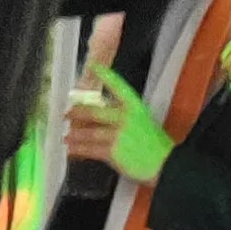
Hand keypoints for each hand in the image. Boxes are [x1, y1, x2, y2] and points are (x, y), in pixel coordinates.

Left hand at [64, 67, 170, 181]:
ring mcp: (117, 135)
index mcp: (134, 107)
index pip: (118, 86)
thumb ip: (122, 115)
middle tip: (67, 114)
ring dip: (74, 134)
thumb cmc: (152, 143)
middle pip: (94, 111)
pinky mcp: (112, 152)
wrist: (164, 163)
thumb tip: (96, 116)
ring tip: (66, 136)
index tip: (93, 66)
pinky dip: (78, 149)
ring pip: (88, 132)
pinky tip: (71, 149)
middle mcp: (125, 118)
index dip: (105, 75)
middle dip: (77, 112)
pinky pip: (89, 149)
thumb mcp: (141, 121)